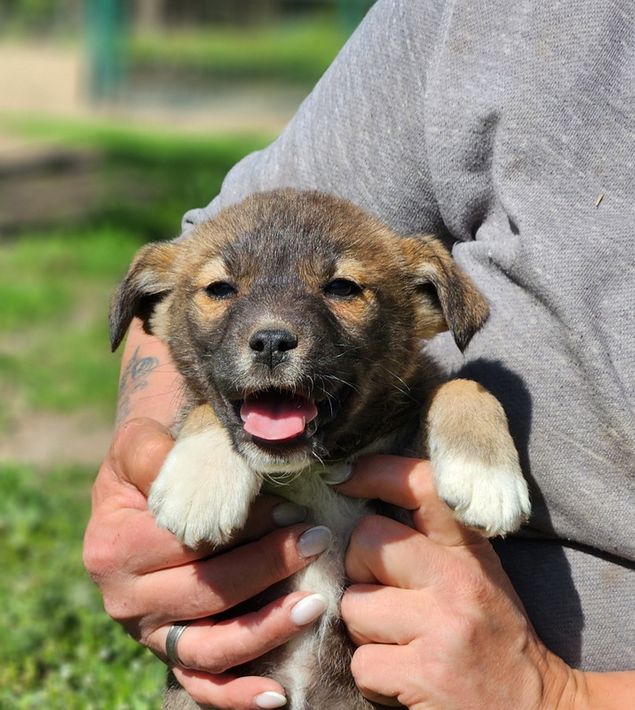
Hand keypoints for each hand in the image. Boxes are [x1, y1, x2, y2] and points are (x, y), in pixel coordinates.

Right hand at [83, 417, 331, 709]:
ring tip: (315, 604)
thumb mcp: (139, 443)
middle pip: (206, 592)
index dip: (246, 525)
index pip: (190, 540)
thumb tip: (202, 470)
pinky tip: (278, 694)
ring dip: (267, 628)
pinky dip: (237, 696)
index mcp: (113, 545)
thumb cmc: (150, 464)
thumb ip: (155, 451)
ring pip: (211, 647)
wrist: (141, 492)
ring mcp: (149, 633)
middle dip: (269, 566)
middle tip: (318, 539)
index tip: (293, 508)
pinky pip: (202, 685)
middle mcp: (124, 598)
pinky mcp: (169, 652)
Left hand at [338, 455, 581, 709]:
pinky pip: (361, 662)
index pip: (420, 485)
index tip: (342, 477)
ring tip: (399, 642)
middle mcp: (457, 580)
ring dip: (363, 629)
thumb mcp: (476, 574)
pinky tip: (403, 679)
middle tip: (383, 594)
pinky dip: (373, 676)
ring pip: (353, 605)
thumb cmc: (495, 638)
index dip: (375, 472)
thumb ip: (430, 540)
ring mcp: (442, 628)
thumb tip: (359, 507)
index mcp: (469, 550)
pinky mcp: (425, 676)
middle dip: (359, 569)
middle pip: (366, 541)